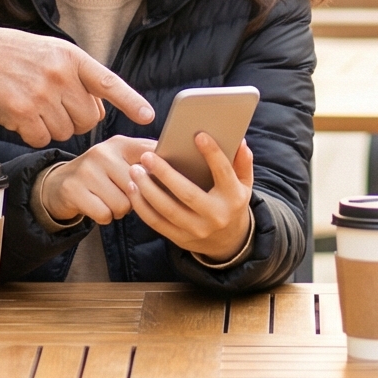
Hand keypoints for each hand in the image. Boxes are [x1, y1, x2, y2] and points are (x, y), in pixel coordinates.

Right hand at [0, 26, 155, 146]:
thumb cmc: (19, 55)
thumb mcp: (55, 52)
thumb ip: (80, 76)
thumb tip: (100, 109)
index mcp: (72, 58)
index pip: (107, 82)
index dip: (130, 101)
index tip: (148, 116)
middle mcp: (59, 76)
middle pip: (88, 119)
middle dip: (77, 119)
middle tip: (58, 105)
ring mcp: (40, 95)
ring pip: (66, 131)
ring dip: (54, 126)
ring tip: (37, 105)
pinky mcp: (21, 113)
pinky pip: (42, 139)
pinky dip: (35, 134)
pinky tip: (24, 116)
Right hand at [39, 136, 157, 225]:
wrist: (58, 185)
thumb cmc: (100, 176)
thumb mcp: (120, 161)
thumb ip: (146, 162)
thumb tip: (177, 172)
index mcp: (120, 143)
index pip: (152, 154)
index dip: (163, 171)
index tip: (168, 179)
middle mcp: (103, 152)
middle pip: (139, 187)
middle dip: (136, 199)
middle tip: (124, 194)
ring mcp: (87, 170)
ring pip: (123, 204)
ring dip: (120, 210)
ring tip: (110, 200)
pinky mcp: (74, 189)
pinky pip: (105, 214)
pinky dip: (105, 217)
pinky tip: (98, 206)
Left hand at [132, 134, 254, 262]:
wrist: (228, 242)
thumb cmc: (231, 202)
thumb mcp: (244, 184)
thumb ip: (242, 162)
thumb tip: (240, 141)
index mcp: (233, 198)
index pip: (223, 173)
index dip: (212, 154)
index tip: (198, 135)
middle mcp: (216, 216)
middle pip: (187, 194)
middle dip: (165, 174)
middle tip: (147, 156)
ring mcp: (197, 230)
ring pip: (168, 210)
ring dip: (147, 190)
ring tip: (135, 171)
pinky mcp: (181, 239)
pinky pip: (157, 223)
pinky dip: (142, 206)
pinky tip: (133, 189)